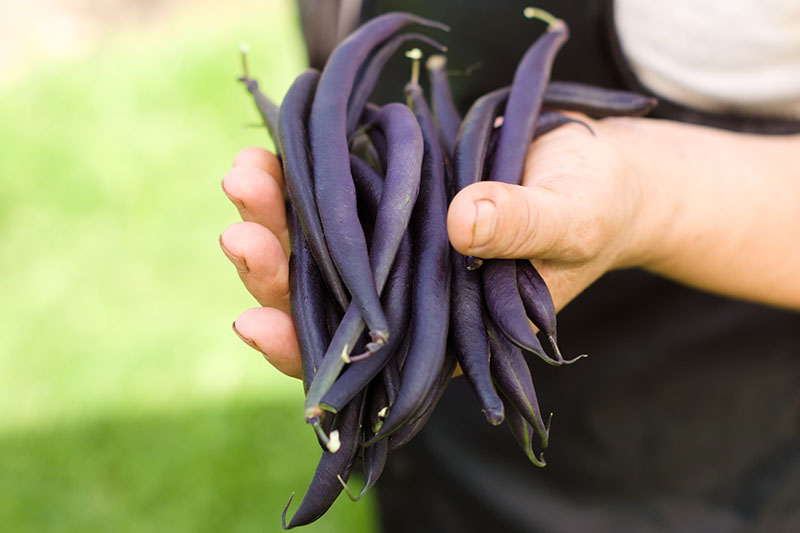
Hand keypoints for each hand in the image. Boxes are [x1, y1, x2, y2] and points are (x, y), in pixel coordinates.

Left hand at [221, 119, 649, 379]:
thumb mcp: (571, 219)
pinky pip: (337, 195)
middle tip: (241, 232)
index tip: (257, 325)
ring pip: (320, 247)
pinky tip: (268, 156)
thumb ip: (523, 227)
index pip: (362, 360)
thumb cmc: (596, 210)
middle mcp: (409, 294)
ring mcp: (397, 245)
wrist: (596, 172)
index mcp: (446, 331)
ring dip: (275, 217)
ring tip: (244, 176)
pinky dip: (301, 180)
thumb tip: (463, 223)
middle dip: (274, 271)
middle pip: (325, 300)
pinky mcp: (392, 198)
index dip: (305, 350)